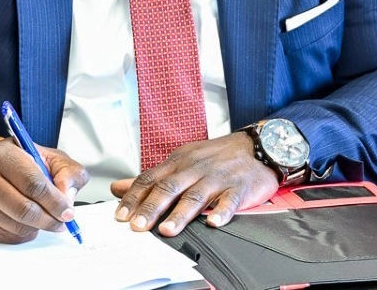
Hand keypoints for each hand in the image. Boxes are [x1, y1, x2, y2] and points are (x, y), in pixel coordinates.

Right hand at [0, 141, 89, 243]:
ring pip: (16, 226)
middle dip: (49, 220)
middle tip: (61, 222)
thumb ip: (67, 172)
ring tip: (45, 219)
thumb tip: (68, 198)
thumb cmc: (17, 162)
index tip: (68, 212)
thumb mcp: (48, 156)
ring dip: (37, 228)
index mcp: (4, 155)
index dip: (54, 201)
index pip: (33, 184)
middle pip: (23, 209)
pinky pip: (6, 236)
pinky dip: (24, 234)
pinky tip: (28, 222)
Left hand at [110, 132, 280, 235]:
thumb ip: (152, 177)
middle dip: (152, 208)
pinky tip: (214, 222)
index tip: (121, 215)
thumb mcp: (182, 160)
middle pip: (170, 188)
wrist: (258, 146)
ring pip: (196, 196)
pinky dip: (222, 212)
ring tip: (167, 229)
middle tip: (138, 226)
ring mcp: (218, 178)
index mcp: (180, 162)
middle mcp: (196, 168)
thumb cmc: (217, 157)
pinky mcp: (239, 187)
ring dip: (180, 214)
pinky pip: (230, 200)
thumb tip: (118, 187)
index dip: (135, 197)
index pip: (151, 179)